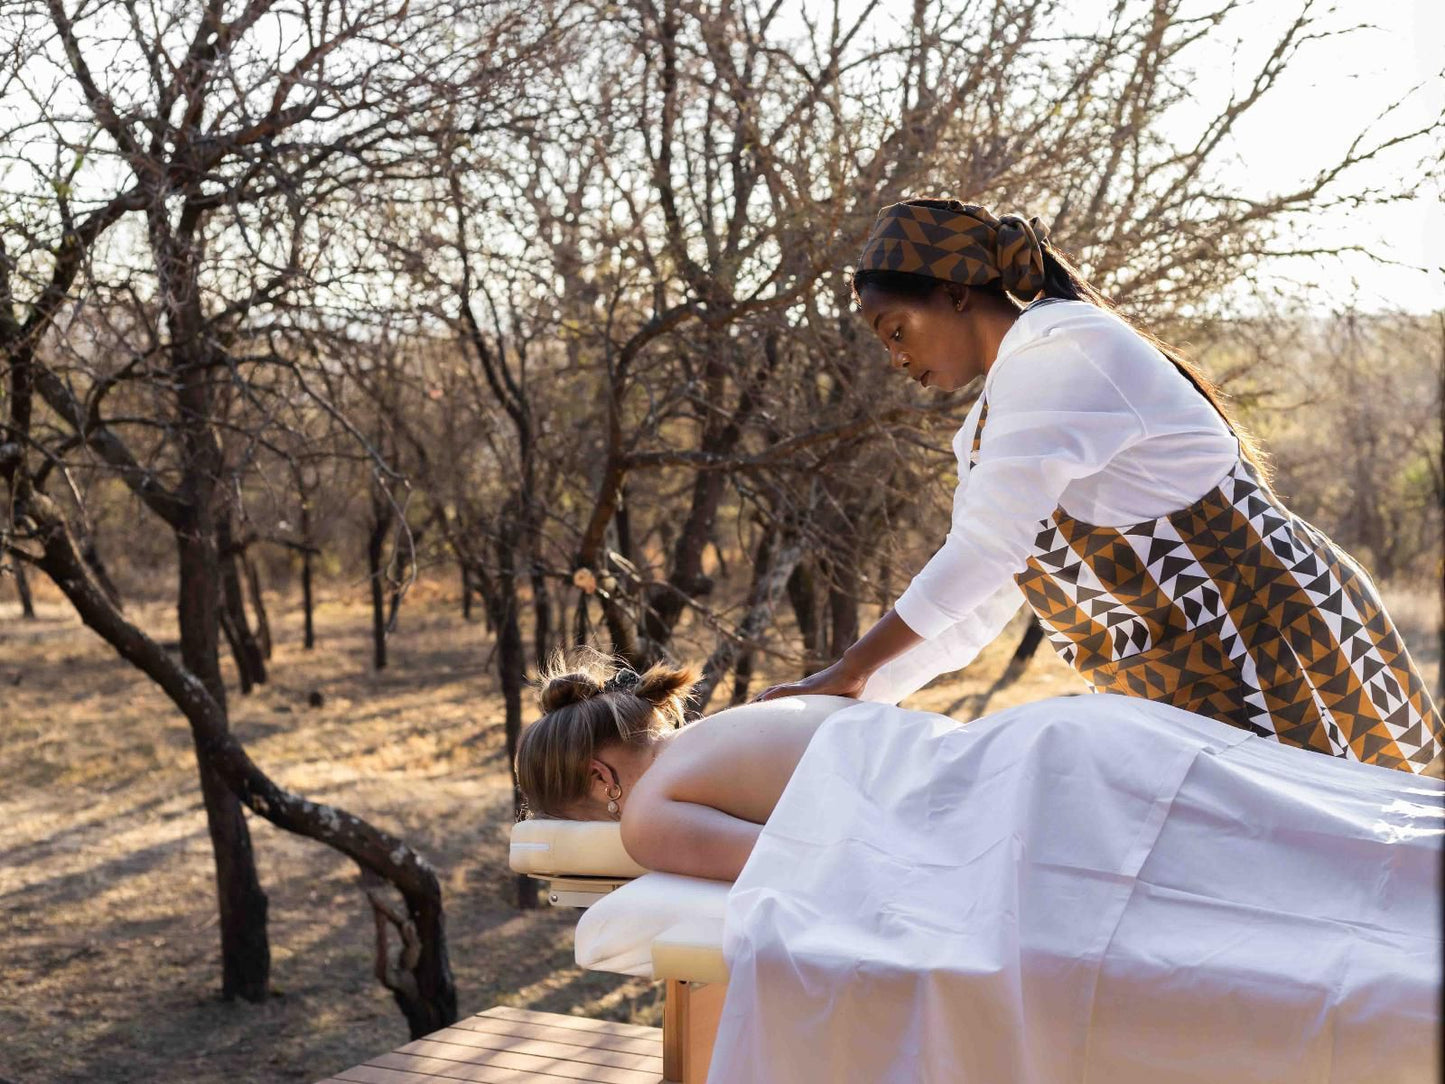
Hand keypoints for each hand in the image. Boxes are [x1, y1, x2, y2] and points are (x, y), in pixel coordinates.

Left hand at [752, 658, 868, 702]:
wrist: (855, 669)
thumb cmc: (850, 684)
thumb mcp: (840, 702)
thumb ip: (835, 709)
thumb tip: (838, 721)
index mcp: (807, 691)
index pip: (784, 696)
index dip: (771, 701)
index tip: (759, 709)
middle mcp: (802, 687)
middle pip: (774, 692)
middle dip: (759, 701)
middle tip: (745, 710)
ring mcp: (804, 686)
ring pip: (776, 691)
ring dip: (762, 698)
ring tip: (748, 706)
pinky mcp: (808, 687)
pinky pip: (787, 691)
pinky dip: (774, 695)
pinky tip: (763, 699)